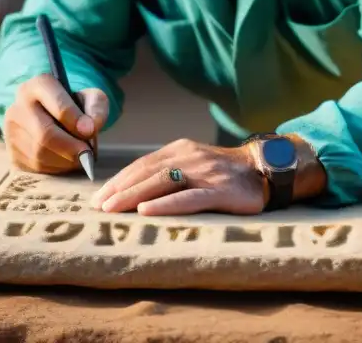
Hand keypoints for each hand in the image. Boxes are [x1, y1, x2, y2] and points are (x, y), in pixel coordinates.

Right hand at [3, 74, 108, 174]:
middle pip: (45, 134)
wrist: (52, 117)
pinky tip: (65, 160)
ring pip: (40, 154)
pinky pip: (35, 167)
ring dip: (65, 161)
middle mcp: (19, 105)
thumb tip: (90, 128)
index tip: (90, 131)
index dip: (76, 120)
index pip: (57, 104)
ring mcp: (11, 130)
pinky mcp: (12, 153)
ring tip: (79, 156)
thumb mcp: (91, 98)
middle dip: (71, 147)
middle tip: (87, 153)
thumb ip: (96, 108)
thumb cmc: (75, 106)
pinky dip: (56, 168)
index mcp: (39, 85)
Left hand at [87, 138, 266, 215]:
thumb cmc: (224, 172)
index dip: (118, 180)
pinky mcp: (219, 191)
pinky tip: (148, 211)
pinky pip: (188, 198)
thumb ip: (169, 172)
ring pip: (161, 183)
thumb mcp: (193, 164)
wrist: (263, 169)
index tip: (98, 197)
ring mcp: (203, 173)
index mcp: (179, 150)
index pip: (142, 164)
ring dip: (133, 196)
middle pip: (146, 173)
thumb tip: (136, 190)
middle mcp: (188, 157)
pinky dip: (165, 204)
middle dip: (119, 190)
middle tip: (98, 207)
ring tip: (113, 209)